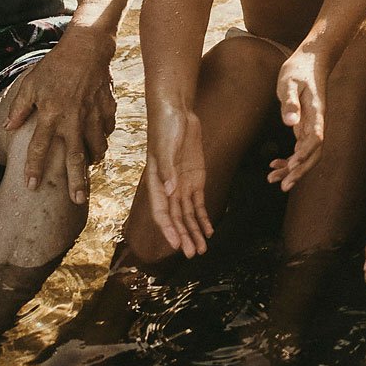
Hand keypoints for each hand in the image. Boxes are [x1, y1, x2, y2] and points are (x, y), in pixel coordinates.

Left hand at [2, 25, 117, 204]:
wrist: (87, 48)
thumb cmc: (55, 66)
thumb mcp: (31, 84)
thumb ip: (19, 108)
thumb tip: (8, 127)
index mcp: (50, 115)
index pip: (38, 149)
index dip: (33, 169)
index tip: (30, 187)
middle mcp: (72, 120)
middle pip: (74, 159)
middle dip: (76, 182)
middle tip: (78, 200)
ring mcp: (92, 116)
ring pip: (96, 147)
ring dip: (92, 161)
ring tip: (90, 170)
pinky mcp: (107, 109)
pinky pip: (107, 131)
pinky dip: (103, 138)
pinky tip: (100, 141)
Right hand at [143, 98, 210, 256]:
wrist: (176, 111)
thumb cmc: (165, 127)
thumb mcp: (166, 146)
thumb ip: (168, 168)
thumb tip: (170, 190)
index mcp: (157, 182)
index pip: (162, 212)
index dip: (169, 229)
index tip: (176, 245)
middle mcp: (169, 187)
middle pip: (176, 217)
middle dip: (184, 236)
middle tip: (192, 254)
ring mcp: (182, 183)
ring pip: (188, 214)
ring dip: (194, 231)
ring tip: (201, 250)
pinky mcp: (195, 177)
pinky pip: (198, 202)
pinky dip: (203, 217)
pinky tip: (208, 231)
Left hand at [266, 47, 324, 189]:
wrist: (310, 61)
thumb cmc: (299, 70)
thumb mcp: (290, 82)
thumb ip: (290, 102)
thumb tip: (289, 123)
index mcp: (316, 112)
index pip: (316, 138)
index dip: (306, 153)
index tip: (293, 164)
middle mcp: (317, 123)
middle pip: (314, 153)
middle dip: (300, 171)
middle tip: (283, 186)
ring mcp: (312, 126)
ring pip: (307, 155)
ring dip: (293, 170)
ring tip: (273, 179)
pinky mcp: (305, 127)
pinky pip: (299, 149)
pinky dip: (289, 160)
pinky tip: (274, 166)